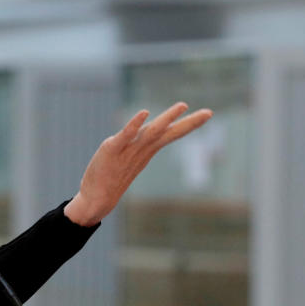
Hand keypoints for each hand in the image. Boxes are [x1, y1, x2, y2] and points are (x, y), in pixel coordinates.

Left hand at [64, 102, 213, 226]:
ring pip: (151, 132)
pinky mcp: (111, 150)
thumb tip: (142, 135)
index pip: (170, 134)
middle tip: (209, 112)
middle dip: (189, 123)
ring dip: (166, 119)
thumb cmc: (109, 181)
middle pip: (168, 133)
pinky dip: (135, 124)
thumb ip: (134, 147)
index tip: (207, 114)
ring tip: (182, 106)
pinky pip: (125, 135)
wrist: (95, 200)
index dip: (188, 124)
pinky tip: (144, 113)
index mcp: (146, 151)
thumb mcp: (125, 160)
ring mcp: (127, 151)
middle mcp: (141, 150)